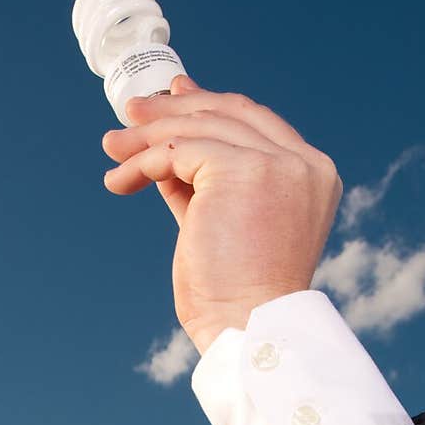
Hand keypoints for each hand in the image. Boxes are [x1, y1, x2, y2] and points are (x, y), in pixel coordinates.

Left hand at [101, 76, 343, 354]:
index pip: (256, 122)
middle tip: (130, 113)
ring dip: (147, 136)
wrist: (248, 328)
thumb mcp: (224, 227)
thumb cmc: (236, 296)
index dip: (211, 105)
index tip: (175, 96)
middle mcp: (301, 162)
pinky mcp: (240, 169)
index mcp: (311, 175)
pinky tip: (120, 181)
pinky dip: (143, 162)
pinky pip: (177, 149)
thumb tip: (168, 156)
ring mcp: (276, 163)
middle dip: (174, 109)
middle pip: (229, 113)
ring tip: (113, 148)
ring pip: (199, 127)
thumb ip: (205, 187)